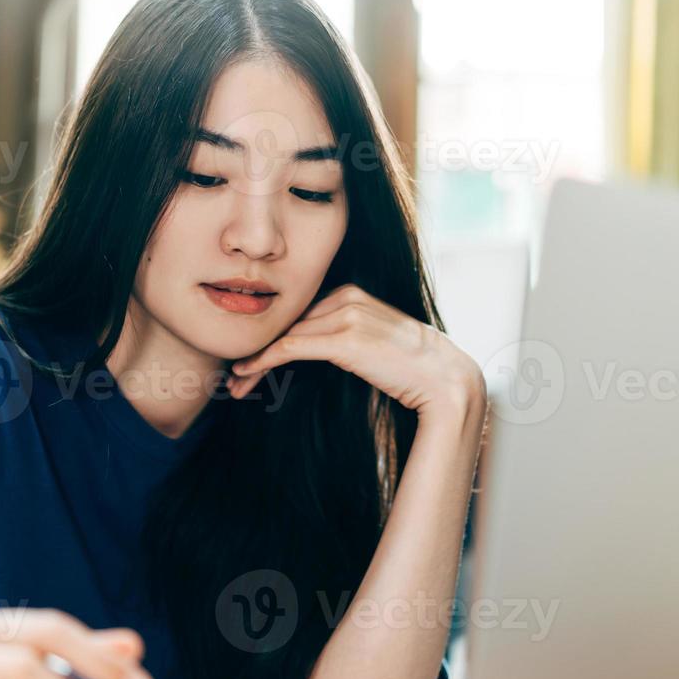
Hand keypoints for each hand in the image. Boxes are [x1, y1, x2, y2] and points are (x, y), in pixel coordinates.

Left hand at [227, 283, 486, 421]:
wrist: (445, 380)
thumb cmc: (412, 370)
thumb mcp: (373, 347)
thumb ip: (344, 341)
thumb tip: (312, 353)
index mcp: (352, 294)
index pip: (298, 314)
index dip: (270, 338)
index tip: (250, 362)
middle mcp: (347, 298)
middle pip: (287, 322)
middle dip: (256, 350)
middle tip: (233, 377)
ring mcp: (347, 316)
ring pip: (284, 335)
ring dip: (254, 361)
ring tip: (234, 384)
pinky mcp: (346, 340)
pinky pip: (292, 347)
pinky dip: (264, 360)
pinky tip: (246, 374)